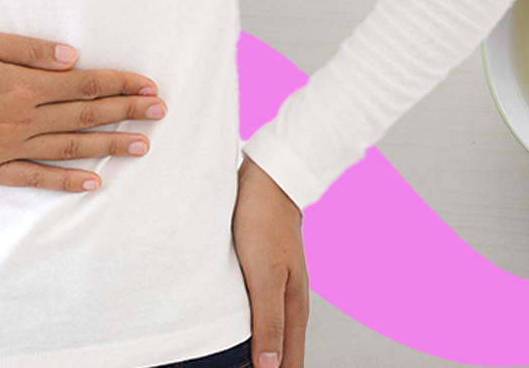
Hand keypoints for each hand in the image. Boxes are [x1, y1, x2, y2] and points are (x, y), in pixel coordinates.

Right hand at [0, 27, 165, 191]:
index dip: (121, 84)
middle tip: (160, 112)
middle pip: (86, 114)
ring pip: (69, 147)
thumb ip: (30, 51)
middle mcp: (21, 118)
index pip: (86, 84)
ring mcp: (6, 147)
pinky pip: (35, 177)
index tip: (148, 86)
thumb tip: (74, 57)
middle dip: (127, 112)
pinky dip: (66, 180)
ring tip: (143, 145)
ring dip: (109, 146)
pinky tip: (94, 182)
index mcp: (22, 84)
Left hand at [233, 156, 308, 367]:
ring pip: (270, 335)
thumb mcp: (265, 277)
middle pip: (283, 353)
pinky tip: (234, 334)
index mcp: (294, 308)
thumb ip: (269, 323)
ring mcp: (276, 289)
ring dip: (259, 355)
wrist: (265, 180)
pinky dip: (250, 332)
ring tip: (240, 365)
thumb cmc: (265, 222)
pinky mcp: (261, 277)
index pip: (291, 363)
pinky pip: (258, 315)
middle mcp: (289, 302)